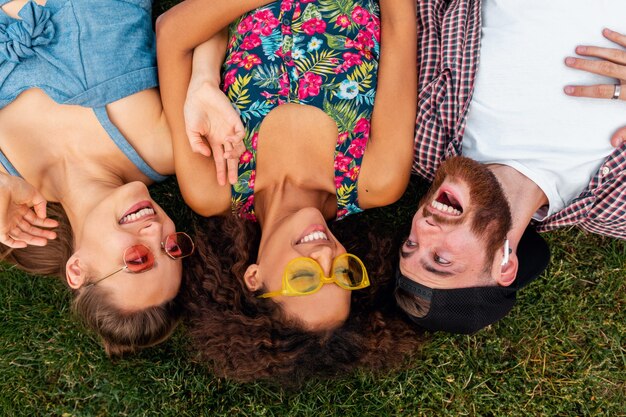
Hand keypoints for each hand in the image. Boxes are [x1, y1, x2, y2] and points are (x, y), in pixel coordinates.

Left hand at [0, 174, 57, 247]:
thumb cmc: (14, 187)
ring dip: (33, 239)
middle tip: (53, 235)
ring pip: (21, 236)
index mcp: (20, 208)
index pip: (34, 219)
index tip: (55, 224)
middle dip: (41, 233)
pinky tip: (26, 244)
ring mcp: (7, 223)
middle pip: (29, 229)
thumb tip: (44, 216)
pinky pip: (7, 240)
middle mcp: (14, 217)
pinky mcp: (1, 228)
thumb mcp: (33, 193)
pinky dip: (15, 244)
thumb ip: (41, 204)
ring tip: (45, 242)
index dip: (45, 222)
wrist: (1, 187)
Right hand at [184, 81, 245, 185]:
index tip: (221, 183)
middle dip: (232, 170)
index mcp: (213, 141)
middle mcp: (223, 137)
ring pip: (238, 148)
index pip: (220, 160)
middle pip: (231, 158)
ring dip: (234, 155)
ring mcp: (230, 130)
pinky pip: (240, 134)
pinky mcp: (235, 121)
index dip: (220, 171)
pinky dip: (236, 140)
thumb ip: (196, 145)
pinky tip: (227, 140)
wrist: (199, 93)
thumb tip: (206, 155)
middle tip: (233, 182)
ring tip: (228, 156)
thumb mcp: (191, 131)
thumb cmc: (193, 110)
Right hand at [564, 28, 625, 146]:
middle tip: (567, 61)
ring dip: (596, 50)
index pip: (602, 92)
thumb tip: (612, 143)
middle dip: (584, 64)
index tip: (567, 89)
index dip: (583, 91)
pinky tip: (605, 32)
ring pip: (615, 54)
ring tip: (579, 48)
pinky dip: (618, 37)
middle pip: (605, 68)